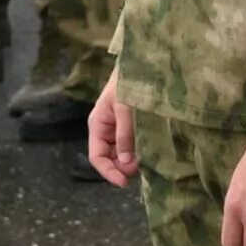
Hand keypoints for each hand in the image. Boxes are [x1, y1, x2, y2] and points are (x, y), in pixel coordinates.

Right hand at [87, 71, 136, 186]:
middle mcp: (105, 128)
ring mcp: (117, 127)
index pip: (97, 157)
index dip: (109, 172)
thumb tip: (126, 163)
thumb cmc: (129, 81)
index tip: (125, 183)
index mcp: (98, 124)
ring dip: (131, 160)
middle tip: (142, 169)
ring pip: (120, 153)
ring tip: (146, 161)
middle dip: (122, 167)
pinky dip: (137, 151)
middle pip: (109, 158)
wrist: (141, 62)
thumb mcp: (126, 109)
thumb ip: (125, 135)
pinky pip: (130, 144)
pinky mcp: (129, 124)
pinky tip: (148, 151)